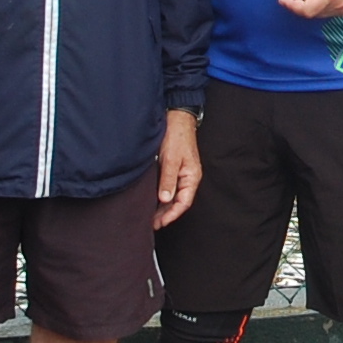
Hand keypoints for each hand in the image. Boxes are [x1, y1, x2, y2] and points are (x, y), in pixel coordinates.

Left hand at [154, 110, 202, 226]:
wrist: (176, 119)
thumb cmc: (176, 137)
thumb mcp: (171, 159)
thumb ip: (169, 179)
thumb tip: (165, 199)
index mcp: (192, 177)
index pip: (184, 202)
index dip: (172, 214)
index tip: (160, 223)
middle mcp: (188, 178)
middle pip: (178, 202)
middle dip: (166, 214)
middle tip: (152, 224)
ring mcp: (181, 174)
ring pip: (173, 196)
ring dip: (162, 207)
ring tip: (150, 216)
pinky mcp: (173, 169)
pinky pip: (169, 188)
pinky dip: (161, 196)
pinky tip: (152, 201)